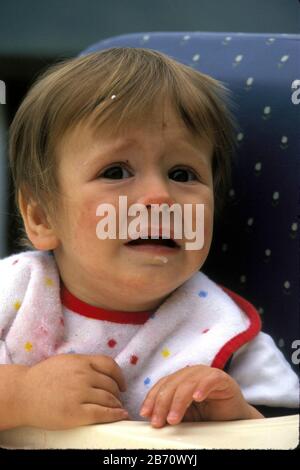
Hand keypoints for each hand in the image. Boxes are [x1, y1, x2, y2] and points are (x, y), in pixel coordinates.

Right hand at [15, 354, 128, 429]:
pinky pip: (102, 414)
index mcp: (81, 362)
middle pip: (111, 384)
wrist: (22, 394)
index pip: (110, 365)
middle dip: (118, 393)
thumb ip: (83, 364)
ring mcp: (80, 394)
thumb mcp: (65, 362)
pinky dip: (115, 415)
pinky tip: (120, 415)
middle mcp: (83, 375)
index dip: (120, 376)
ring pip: (109, 399)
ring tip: (118, 409)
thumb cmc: (41, 378)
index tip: (122, 384)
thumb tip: (102, 371)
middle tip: (118, 400)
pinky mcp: (76, 413)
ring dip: (117, 405)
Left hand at [139, 365, 263, 427]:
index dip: (152, 398)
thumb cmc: (208, 416)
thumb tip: (151, 417)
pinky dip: (202, 387)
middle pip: (172, 384)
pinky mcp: (221, 378)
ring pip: (187, 383)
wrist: (234, 420)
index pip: (162, 385)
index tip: (145, 414)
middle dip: (162, 403)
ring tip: (173, 418)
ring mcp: (205, 374)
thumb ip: (170, 412)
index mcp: (180, 379)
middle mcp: (191, 373)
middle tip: (158, 422)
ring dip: (178, 402)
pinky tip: (197, 398)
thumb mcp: (185, 416)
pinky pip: (210, 380)